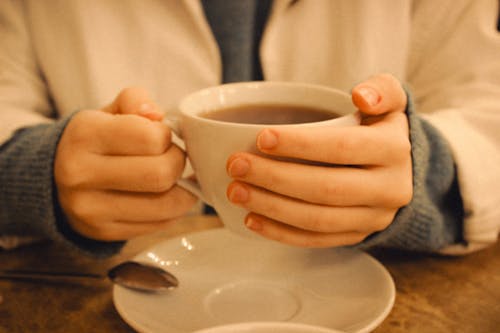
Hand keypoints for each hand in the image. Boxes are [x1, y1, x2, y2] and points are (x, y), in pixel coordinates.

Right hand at [54, 87, 196, 240]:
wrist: (57, 180)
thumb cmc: (96, 141)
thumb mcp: (109, 112)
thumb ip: (135, 101)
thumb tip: (157, 116)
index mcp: (84, 134)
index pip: (150, 138)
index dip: (166, 136)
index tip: (162, 136)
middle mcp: (81, 174)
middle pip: (161, 174)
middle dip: (178, 163)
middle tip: (172, 158)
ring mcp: (90, 208)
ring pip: (166, 205)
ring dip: (183, 190)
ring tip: (174, 178)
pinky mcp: (104, 232)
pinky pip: (161, 224)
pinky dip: (173, 209)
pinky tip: (164, 196)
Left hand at [226, 74, 411, 246]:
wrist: (401, 171)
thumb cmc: (380, 130)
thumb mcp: (389, 101)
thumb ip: (381, 89)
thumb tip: (361, 95)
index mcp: (394, 150)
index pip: (343, 148)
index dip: (301, 144)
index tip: (261, 138)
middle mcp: (390, 189)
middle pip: (326, 188)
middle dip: (275, 178)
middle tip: (236, 166)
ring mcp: (374, 218)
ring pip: (318, 219)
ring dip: (271, 207)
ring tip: (235, 192)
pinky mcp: (357, 236)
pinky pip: (317, 240)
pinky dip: (281, 233)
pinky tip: (252, 219)